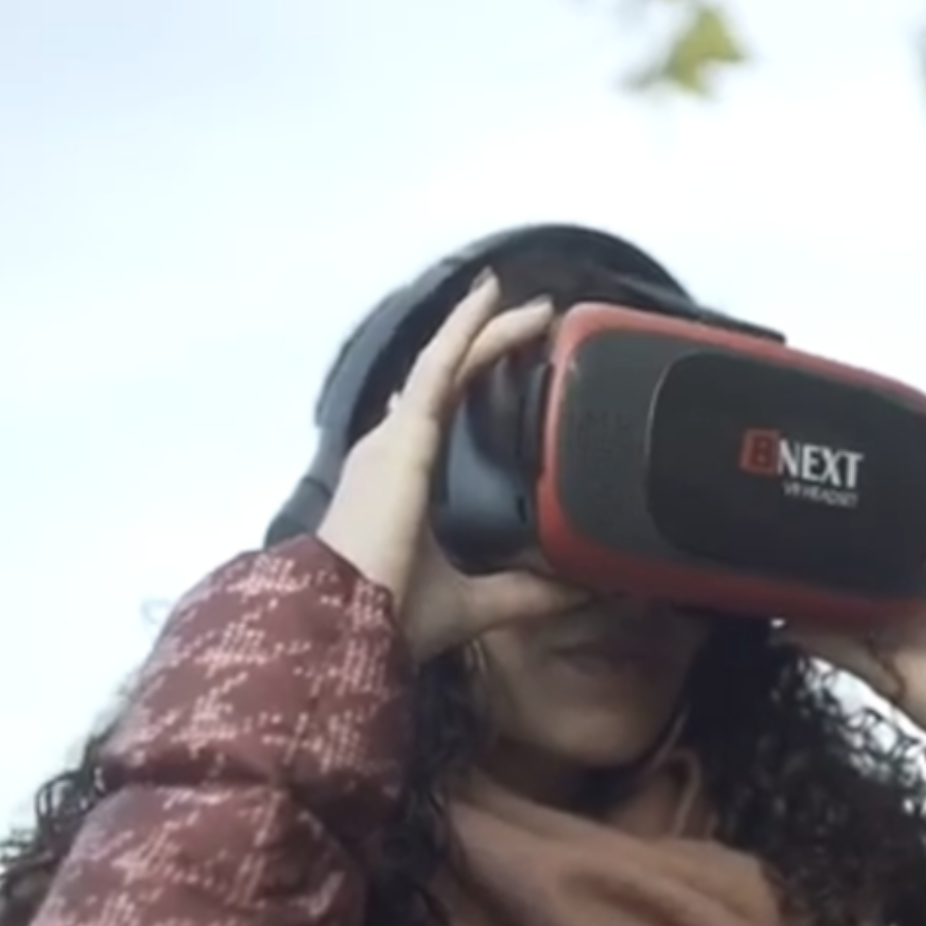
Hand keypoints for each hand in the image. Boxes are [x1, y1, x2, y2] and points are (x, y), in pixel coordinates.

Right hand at [317, 271, 587, 662]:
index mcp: (401, 483)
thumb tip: (577, 589)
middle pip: (446, 380)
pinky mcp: (404, 433)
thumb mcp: (475, 600)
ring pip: (447, 363)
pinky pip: (440, 365)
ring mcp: (394, 437)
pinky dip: (466, 328)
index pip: (439, 416)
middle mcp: (391, 450)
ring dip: (488, 330)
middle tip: (535, 322)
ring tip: (532, 307)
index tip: (500, 369)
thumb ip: (526, 593)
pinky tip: (492, 299)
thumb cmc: (390, 616)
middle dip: (487, 346)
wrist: (348, 626)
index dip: (468, 384)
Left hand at [778, 405, 925, 741]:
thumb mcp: (878, 673)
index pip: (862, 545)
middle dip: (884, 483)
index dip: (841, 520)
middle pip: (902, 515)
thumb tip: (776, 627)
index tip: (809, 483)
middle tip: (851, 439)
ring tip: (906, 421)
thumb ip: (833, 645)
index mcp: (892, 594)